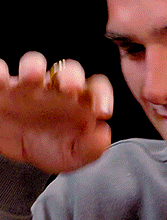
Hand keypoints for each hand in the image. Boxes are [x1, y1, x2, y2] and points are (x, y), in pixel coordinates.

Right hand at [0, 52, 112, 172]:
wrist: (16, 155)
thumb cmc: (51, 147)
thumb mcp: (74, 155)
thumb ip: (92, 148)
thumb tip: (103, 135)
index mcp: (80, 101)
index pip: (97, 88)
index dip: (103, 96)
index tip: (103, 112)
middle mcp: (57, 89)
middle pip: (69, 71)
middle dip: (71, 76)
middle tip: (70, 89)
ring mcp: (30, 86)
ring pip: (34, 65)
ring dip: (34, 67)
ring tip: (32, 77)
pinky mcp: (4, 89)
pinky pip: (0, 74)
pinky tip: (0, 78)